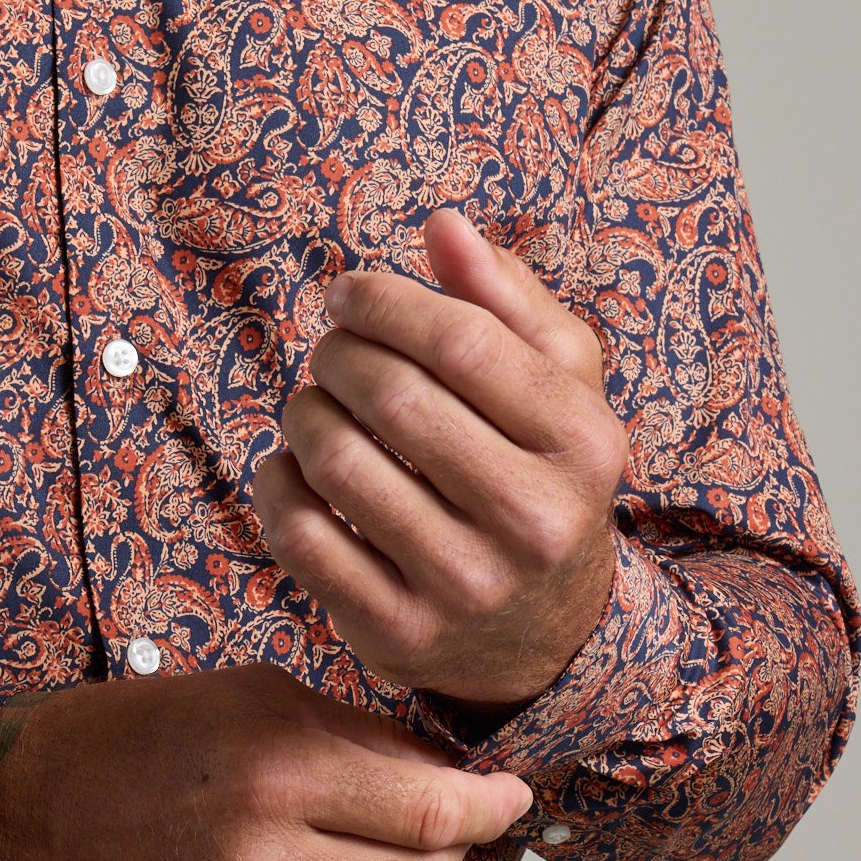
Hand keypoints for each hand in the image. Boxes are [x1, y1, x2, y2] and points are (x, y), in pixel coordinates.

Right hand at [0, 663, 530, 860]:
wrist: (29, 809)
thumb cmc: (148, 733)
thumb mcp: (260, 697)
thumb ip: (363, 739)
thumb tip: (457, 777)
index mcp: (276, 776)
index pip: (435, 814)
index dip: (492, 807)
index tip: (513, 794)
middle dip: (452, 845)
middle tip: (444, 813)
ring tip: (367, 838)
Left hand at [251, 208, 626, 709]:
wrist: (547, 637)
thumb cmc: (540, 475)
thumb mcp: (559, 386)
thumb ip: (508, 298)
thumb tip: (444, 224)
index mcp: (584, 444)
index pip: (461, 341)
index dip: (384, 301)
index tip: (348, 294)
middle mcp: (534, 521)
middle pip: (392, 395)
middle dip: (339, 352)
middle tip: (331, 351)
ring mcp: (464, 586)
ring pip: (334, 460)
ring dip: (304, 411)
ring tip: (316, 405)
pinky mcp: (398, 634)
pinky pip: (298, 533)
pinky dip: (277, 482)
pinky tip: (296, 467)